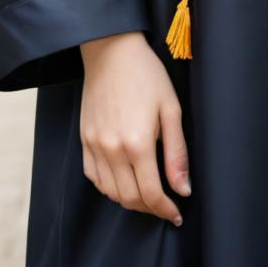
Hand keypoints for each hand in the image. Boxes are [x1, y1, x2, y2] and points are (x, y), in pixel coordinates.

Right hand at [79, 31, 190, 224]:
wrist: (111, 51)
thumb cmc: (146, 75)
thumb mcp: (171, 109)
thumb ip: (177, 153)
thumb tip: (183, 189)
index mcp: (137, 142)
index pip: (151, 193)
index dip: (165, 209)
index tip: (177, 215)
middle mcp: (112, 149)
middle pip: (129, 198)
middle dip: (150, 208)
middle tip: (165, 206)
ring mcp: (94, 145)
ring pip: (110, 192)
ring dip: (130, 201)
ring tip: (147, 196)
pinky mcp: (84, 140)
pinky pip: (93, 177)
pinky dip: (109, 188)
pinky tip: (123, 182)